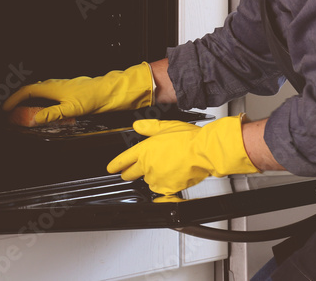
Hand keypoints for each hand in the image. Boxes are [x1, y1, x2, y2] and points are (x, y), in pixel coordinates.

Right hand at [2, 62, 153, 124]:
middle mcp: (53, 85)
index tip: (6, 108)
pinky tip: (44, 111)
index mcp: (51, 86)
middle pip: (30, 91)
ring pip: (39, 93)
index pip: (26, 91)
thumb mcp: (70, 109)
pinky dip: (40, 103)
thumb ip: (51, 114)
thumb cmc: (92, 96)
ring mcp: (60, 87)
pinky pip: (47, 96)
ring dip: (29, 102)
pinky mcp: (66, 92)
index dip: (14, 100)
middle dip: (19, 101)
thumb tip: (34, 119)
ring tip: (24, 114)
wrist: (109, 91)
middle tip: (12, 113)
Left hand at [106, 116, 259, 194]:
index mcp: (144, 150)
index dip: (115, 165)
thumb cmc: (188, 139)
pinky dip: (164, 186)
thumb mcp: (165, 127)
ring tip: (162, 170)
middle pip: (131, 173)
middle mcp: (148, 165)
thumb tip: (137, 125)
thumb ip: (149, 128)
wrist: (204, 152)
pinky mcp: (168, 188)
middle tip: (128, 173)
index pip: (123, 160)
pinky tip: (170, 178)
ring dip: (151, 177)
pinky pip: (161, 190)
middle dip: (128, 173)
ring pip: (148, 181)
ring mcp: (157, 178)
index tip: (111, 169)